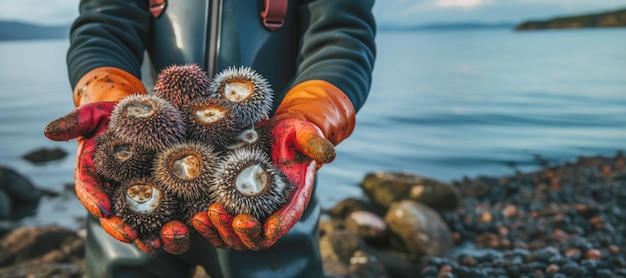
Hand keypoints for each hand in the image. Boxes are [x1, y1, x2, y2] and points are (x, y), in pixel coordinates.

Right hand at [45, 102, 190, 254]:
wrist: (135, 111)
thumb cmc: (109, 113)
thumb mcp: (92, 114)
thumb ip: (73, 121)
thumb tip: (49, 131)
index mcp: (92, 173)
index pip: (88, 190)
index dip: (94, 200)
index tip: (103, 209)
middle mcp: (111, 186)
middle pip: (114, 211)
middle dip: (120, 226)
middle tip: (131, 235)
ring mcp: (134, 189)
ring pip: (137, 216)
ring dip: (146, 232)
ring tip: (156, 241)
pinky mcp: (157, 187)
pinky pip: (162, 206)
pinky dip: (168, 219)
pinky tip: (178, 227)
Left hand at [191, 116, 334, 249]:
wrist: (273, 132)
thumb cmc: (292, 133)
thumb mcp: (305, 133)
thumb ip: (315, 143)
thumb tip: (328, 155)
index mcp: (294, 198)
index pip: (288, 217)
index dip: (277, 225)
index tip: (264, 226)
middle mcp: (272, 211)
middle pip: (257, 236)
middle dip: (241, 232)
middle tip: (226, 215)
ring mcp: (249, 211)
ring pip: (234, 236)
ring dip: (219, 231)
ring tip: (205, 215)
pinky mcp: (230, 206)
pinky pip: (218, 225)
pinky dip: (207, 226)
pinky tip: (194, 215)